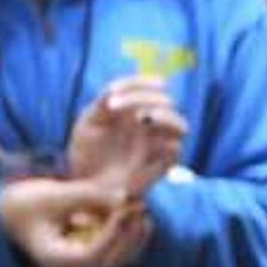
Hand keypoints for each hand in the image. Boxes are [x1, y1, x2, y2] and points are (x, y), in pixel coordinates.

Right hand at [0, 172, 149, 266]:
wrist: (12, 211)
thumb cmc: (26, 202)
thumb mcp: (52, 194)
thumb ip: (87, 195)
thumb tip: (125, 196)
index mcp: (54, 259)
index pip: (92, 255)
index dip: (112, 233)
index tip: (124, 209)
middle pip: (110, 261)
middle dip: (129, 235)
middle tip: (140, 206)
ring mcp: (82, 266)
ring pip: (119, 258)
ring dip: (134, 235)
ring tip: (140, 206)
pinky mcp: (90, 255)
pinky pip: (117, 250)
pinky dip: (127, 233)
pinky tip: (135, 211)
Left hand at [67, 76, 184, 197]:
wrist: (86, 184)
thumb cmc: (87, 153)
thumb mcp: (89, 123)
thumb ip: (103, 104)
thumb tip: (116, 90)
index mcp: (136, 110)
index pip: (151, 87)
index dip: (138, 82)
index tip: (112, 90)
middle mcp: (152, 125)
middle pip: (167, 102)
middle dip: (144, 98)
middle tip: (114, 106)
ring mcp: (159, 144)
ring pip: (180, 125)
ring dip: (165, 116)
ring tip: (142, 117)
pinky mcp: (163, 165)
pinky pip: (175, 150)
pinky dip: (164, 141)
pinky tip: (144, 142)